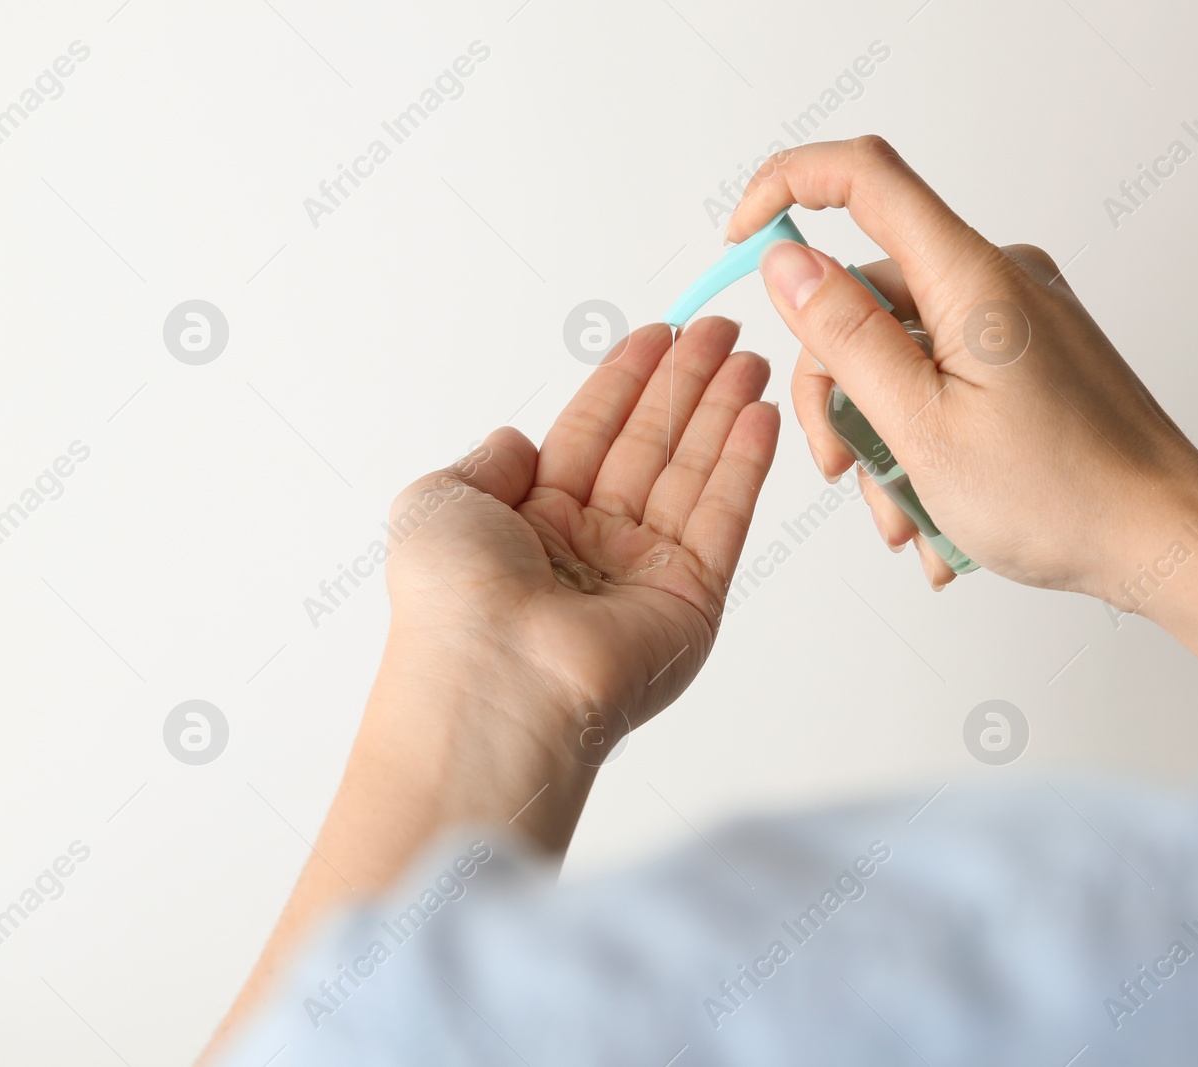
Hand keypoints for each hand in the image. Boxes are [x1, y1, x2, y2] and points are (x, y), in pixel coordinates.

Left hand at [385, 317, 777, 739]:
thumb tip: (517, 439)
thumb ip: (487, 462)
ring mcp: (645, 574)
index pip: (592, 433)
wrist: (495, 682)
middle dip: (687, 385)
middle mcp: (591, 546)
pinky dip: (744, 465)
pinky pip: (722, 518)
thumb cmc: (452, 603)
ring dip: (724, 413)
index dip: (627, 381)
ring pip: (693, 474)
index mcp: (531, 523)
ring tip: (752, 358)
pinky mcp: (691, 600)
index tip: (661, 334)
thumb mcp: (438, 504)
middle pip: (650, 446)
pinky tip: (759, 415)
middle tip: (723, 331)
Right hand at [729, 136, 1197, 694]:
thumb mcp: (922, 427)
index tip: (742, 240)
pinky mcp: (1032, 356)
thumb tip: (788, 264)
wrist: (1165, 538)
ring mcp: (1019, 319)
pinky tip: (937, 512)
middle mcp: (999, 280)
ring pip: (901, 352)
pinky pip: (946, 377)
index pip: (863, 176)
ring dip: (884, 438)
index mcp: (973, 277)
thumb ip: (845, 339)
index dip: (787, 188)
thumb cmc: (1065, 495)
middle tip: (843, 472)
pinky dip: (926, 441)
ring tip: (905, 518)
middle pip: (868, 296)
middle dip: (840, 390)